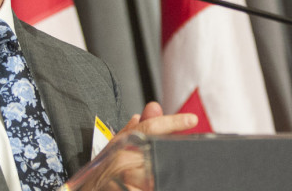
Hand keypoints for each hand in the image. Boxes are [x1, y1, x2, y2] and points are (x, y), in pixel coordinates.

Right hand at [62, 103, 196, 189]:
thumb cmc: (99, 173)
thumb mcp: (116, 147)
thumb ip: (136, 128)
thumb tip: (153, 108)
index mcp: (121, 144)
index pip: (150, 127)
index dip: (172, 122)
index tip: (192, 120)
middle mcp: (120, 159)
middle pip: (157, 153)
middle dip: (171, 162)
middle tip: (182, 166)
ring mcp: (119, 180)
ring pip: (154, 177)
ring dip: (160, 179)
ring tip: (162, 180)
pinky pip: (140, 189)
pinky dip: (151, 187)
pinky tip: (150, 185)